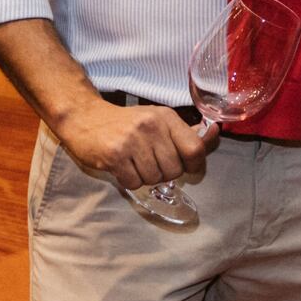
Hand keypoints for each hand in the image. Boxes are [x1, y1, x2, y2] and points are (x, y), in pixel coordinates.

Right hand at [53, 96, 216, 188]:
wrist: (85, 118)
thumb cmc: (127, 122)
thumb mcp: (158, 120)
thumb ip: (186, 131)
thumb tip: (215, 133)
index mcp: (167, 117)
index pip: (195, 149)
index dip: (195, 165)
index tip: (188, 167)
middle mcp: (152, 127)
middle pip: (175, 169)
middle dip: (167, 174)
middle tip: (153, 164)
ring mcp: (132, 141)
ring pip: (155, 178)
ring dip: (147, 178)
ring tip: (137, 165)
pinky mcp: (114, 155)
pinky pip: (134, 182)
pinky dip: (131, 181)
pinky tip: (124, 168)